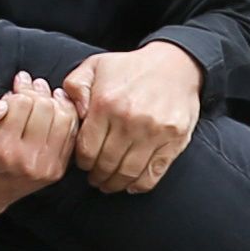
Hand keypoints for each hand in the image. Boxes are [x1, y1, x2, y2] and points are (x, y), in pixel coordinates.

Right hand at [0, 73, 79, 221]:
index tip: (11, 94)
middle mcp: (27, 159)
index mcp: (2, 147)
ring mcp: (45, 167)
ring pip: (64, 118)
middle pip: (46, 107)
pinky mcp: (56, 171)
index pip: (23, 103)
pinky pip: (71, 136)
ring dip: (54, 105)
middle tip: (27, 94)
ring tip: (41, 101)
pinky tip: (53, 114)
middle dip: (36, 96)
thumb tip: (3, 104)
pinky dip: (65, 120)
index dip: (18, 93)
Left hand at [61, 40, 200, 193]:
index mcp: (106, 103)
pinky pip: (153, 174)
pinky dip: (140, 185)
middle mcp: (130, 119)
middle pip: (106, 164)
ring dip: (115, 184)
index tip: (83, 164)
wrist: (175, 65)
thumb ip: (75, 88)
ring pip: (128, 173)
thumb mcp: (94, 66)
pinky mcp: (174, 141)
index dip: (82, 163)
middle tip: (95, 178)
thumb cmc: (130, 68)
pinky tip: (132, 185)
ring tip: (110, 184)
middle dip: (97, 176)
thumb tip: (74, 115)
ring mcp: (154, 132)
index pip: (87, 149)